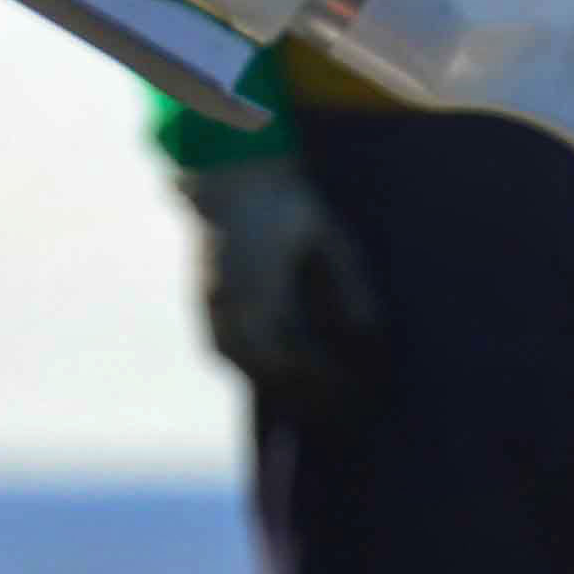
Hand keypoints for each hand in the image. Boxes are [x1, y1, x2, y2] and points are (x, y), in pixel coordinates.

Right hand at [177, 150, 383, 401]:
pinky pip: (215, 341)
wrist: (230, 168)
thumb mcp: (328, 238)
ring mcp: (210, 297)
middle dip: (293, 389)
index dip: (320, 377)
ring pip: (229, 357)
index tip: (346, 386)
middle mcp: (231, 300)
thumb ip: (349, 285)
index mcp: (264, 288)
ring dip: (261, 379)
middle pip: (260, 365)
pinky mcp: (202, 292)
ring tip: (293, 393)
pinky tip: (261, 366)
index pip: (292, 353)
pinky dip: (238, 361)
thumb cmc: (287, 201)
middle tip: (325, 405)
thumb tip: (371, 332)